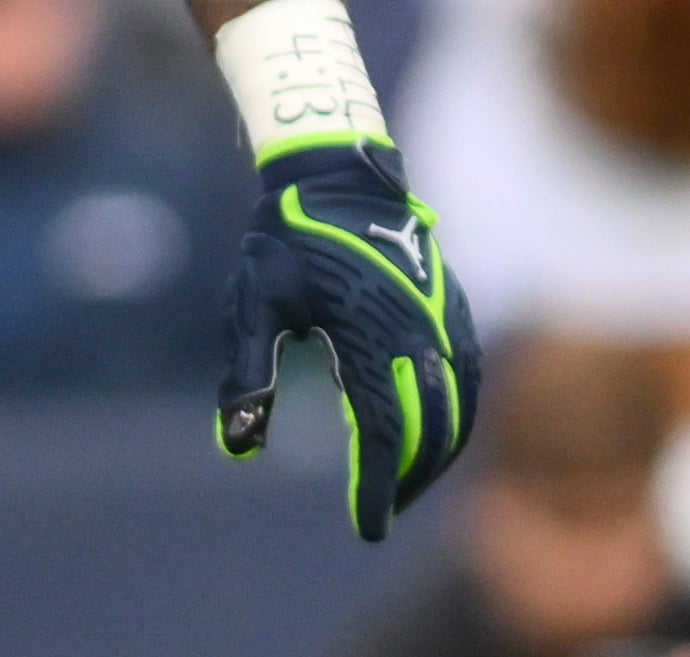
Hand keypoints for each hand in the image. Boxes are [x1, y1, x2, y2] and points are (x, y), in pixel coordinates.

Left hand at [217, 139, 480, 539]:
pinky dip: (453, 418)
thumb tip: (238, 444)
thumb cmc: (288, 238)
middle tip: (379, 512)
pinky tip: (432, 436)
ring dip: (434, 454)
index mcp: (372, 336)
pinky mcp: (456, 314)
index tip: (367, 526)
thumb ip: (246, 372)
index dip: (379, 486)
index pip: (385, 432)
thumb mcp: (254, 299)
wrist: (339, 178)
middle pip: (429, 431)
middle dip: (407, 479)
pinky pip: (466, 381)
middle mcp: (421, 335)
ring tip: (401, 484)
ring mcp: (447, 323)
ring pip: (456, 410)